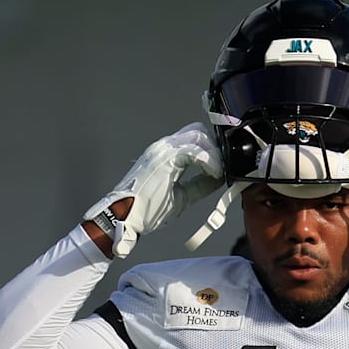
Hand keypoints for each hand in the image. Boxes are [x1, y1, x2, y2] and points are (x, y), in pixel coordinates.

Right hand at [84, 123, 222, 256]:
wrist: (125, 217)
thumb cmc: (146, 210)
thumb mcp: (181, 196)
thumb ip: (199, 185)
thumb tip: (218, 180)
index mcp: (166, 154)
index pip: (194, 138)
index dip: (212, 150)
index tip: (222, 166)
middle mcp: (163, 147)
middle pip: (198, 131)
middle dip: (215, 149)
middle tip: (222, 168)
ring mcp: (162, 150)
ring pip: (197, 136)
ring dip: (213, 154)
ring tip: (218, 172)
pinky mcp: (164, 158)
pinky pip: (194, 150)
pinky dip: (209, 161)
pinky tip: (214, 174)